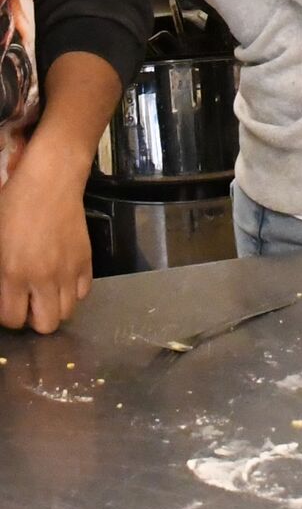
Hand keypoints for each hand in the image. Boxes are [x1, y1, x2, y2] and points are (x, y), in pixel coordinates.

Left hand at [0, 140, 92, 333]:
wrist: (49, 183)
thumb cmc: (14, 206)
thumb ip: (0, 273)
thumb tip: (5, 291)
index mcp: (14, 273)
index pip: (13, 319)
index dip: (9, 315)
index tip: (9, 304)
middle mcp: (44, 277)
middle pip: (46, 325)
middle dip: (34, 318)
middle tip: (28, 302)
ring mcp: (68, 270)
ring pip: (67, 312)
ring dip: (54, 306)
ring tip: (46, 290)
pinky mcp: (86, 261)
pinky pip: (82, 292)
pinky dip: (72, 291)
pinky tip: (62, 277)